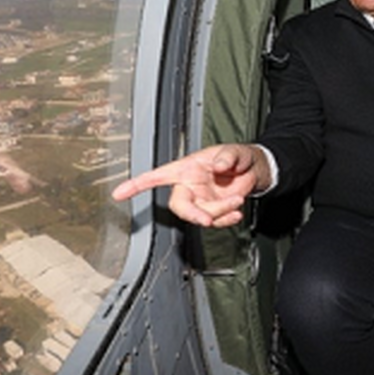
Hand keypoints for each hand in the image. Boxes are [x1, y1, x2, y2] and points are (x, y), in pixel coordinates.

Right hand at [111, 144, 269, 226]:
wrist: (254, 170)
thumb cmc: (237, 157)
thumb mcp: (233, 151)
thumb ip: (226, 157)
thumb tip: (218, 166)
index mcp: (185, 169)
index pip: (156, 176)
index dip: (136, 185)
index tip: (119, 193)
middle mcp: (189, 186)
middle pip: (179, 205)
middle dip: (192, 214)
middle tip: (207, 218)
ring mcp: (200, 201)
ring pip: (199, 215)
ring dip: (219, 212)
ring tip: (237, 199)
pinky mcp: (212, 211)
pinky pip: (214, 222)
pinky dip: (226, 220)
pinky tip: (236, 211)